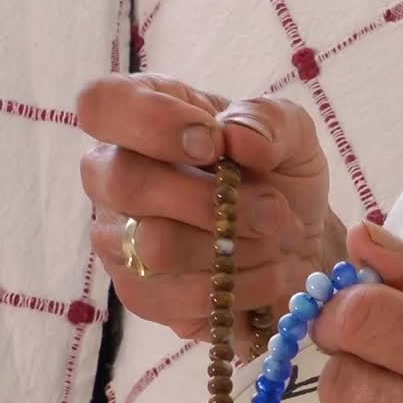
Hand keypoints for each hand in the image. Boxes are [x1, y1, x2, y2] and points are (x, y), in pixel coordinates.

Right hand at [77, 74, 344, 351]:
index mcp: (143, 115)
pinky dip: (236, 288)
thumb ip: (267, 121)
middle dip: (208, 200)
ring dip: (233, 248)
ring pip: (152, 247)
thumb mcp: (292, 133)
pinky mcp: (139, 292)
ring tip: (279, 242)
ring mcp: (118, 239)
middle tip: (270, 209)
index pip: (102, 105)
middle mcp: (113, 176)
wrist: (300, 244)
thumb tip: (236, 139)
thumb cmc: (280, 175)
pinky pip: (171, 298)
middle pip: (122, 183)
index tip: (214, 144)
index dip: (152, 123)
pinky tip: (269, 274)